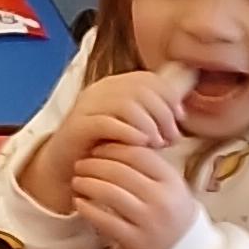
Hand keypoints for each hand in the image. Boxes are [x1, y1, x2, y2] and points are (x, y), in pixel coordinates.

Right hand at [22, 67, 187, 209]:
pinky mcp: (78, 126)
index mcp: (114, 86)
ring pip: (126, 103)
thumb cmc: (105, 151)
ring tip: (157, 143)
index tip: (180, 118)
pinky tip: (141, 144)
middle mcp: (99, 91)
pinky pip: (107, 122)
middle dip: (162, 113)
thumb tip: (180, 114)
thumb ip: (152, 117)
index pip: (148, 78)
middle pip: (141, 89)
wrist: (68, 170)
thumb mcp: (133, 129)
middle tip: (171, 137)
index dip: (169, 96)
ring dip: (149, 124)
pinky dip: (129, 132)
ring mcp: (87, 107)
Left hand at [68, 131, 199, 248]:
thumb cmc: (169, 212)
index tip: (97, 147)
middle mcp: (162, 199)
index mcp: (172, 181)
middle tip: (80, 163)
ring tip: (77, 180)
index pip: (137, 154)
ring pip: (110, 193)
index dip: (113, 147)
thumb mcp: (169, 186)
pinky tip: (79, 202)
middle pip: (120, 172)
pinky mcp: (135, 241)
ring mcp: (148, 221)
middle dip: (94, 164)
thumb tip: (116, 138)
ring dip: (87, 183)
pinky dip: (87, 208)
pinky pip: (104, 220)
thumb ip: (149, 165)